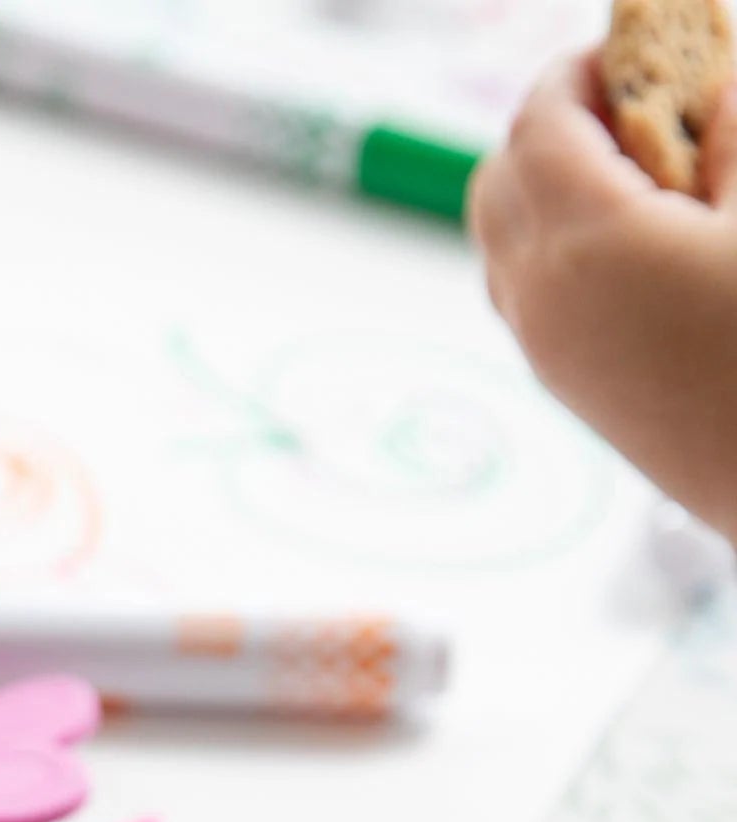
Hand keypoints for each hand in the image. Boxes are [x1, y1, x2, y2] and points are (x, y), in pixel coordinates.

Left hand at [471, 52, 736, 539]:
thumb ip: (736, 134)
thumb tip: (715, 81)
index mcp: (585, 240)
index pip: (540, 121)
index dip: (580, 69)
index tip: (632, 45)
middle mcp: (539, 298)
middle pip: (498, 180)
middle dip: (552, 125)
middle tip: (638, 100)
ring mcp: (545, 349)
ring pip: (503, 242)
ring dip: (548, 187)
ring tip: (645, 167)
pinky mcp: (568, 386)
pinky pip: (527, 294)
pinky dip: (557, 244)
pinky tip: (642, 237)